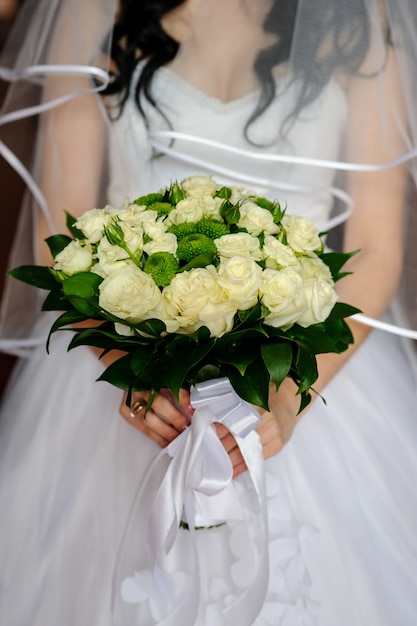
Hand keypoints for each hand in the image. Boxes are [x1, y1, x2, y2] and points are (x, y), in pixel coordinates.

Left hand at [120, 378, 303, 477]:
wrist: (289, 401)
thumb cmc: (262, 396)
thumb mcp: (245, 394)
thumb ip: (226, 403)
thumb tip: (198, 413)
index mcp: (251, 404)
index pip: (226, 422)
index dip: (211, 432)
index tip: (198, 439)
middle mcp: (262, 419)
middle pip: (233, 440)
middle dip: (216, 449)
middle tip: (200, 457)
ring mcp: (271, 433)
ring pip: (243, 453)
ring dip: (226, 462)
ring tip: (211, 469)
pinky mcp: (277, 445)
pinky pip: (255, 461)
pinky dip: (241, 468)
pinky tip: (230, 473)